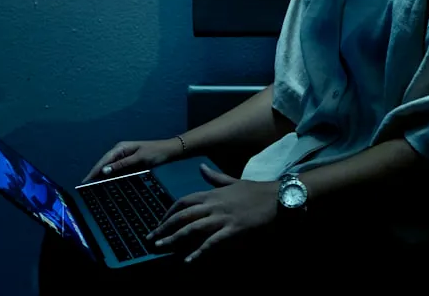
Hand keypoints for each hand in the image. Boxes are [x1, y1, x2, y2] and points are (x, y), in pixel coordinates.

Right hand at [82, 139, 182, 182]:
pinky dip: (113, 177)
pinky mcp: (129, 164)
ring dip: (104, 177)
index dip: (94, 170)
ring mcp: (124, 158)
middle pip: (105, 164)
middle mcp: (120, 152)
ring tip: (94, 187)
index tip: (86, 180)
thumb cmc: (155, 152)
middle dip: (96, 174)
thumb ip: (122, 165)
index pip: (104, 160)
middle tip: (86, 186)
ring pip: (111, 169)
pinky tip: (108, 184)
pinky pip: (118, 171)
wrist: (169, 152)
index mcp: (120, 148)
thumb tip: (105, 171)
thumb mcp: (138, 159)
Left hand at [146, 164, 278, 262]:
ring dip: (175, 238)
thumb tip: (201, 168)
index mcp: (212, 194)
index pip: (183, 201)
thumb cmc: (256, 190)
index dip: (168, 212)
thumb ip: (214, 178)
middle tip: (151, 238)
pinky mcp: (233, 229)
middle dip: (165, 227)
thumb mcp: (232, 181)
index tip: (159, 222)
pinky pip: (212, 242)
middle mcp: (214, 204)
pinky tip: (188, 260)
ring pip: (193, 227)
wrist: (277, 197)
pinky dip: (199, 251)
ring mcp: (223, 217)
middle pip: (182, 215)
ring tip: (161, 247)